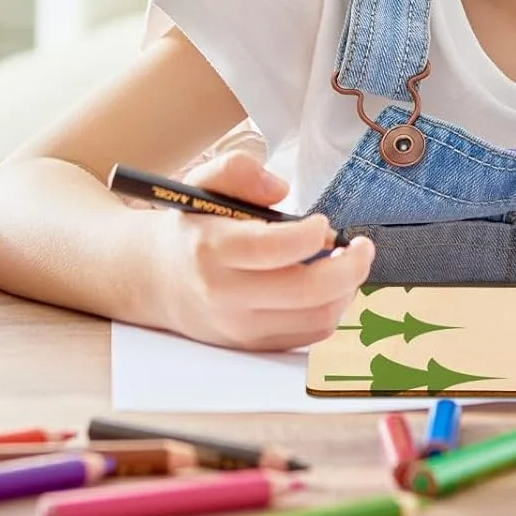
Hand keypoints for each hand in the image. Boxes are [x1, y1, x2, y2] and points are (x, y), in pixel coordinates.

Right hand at [149, 149, 371, 350]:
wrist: (152, 278)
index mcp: (212, 250)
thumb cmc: (190, 226)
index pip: (273, 250)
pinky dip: (330, 310)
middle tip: (362, 246)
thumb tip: (280, 189)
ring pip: (315, 319)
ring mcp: (238, 327)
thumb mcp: (204, 182)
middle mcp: (225, 295)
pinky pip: (307, 336)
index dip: (311, 235)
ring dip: (347, 290)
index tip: (323, 221)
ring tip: (348, 263)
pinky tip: (330, 285)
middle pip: (306, 292)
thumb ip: (240, 170)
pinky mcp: (250, 345)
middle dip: (350, 266)